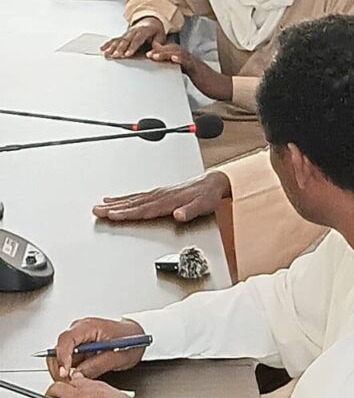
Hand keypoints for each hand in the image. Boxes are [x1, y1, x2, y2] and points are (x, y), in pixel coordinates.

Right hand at [46, 317, 146, 380]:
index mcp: (90, 326)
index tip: (65, 372)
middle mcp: (80, 330)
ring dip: (64, 371)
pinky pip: (67, 360)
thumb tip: (78, 374)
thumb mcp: (118, 355)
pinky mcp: (77, 347)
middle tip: (68, 382)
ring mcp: (77, 338)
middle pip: (57, 349)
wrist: (136, 336)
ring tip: (75, 380)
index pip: (66, 339)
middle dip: (60, 368)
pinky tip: (80, 375)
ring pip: (59, 357)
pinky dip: (69, 370)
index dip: (62, 357)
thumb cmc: (131, 339)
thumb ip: (97, 365)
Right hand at [93, 171, 231, 223]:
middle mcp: (161, 196)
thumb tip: (178, 215)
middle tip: (96, 211)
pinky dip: (124, 198)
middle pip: (133, 204)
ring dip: (115, 203)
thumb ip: (189, 211)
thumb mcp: (203, 205)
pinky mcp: (158, 193)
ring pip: (132, 199)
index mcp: (169, 201)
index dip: (127, 213)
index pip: (144, 209)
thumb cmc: (208, 195)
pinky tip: (114, 200)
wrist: (213, 183)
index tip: (112, 215)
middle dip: (114, 208)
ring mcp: (158, 193)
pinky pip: (137, 196)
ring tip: (99, 206)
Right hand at [101, 18, 164, 58]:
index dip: (132, 47)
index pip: (137, 40)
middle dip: (120, 49)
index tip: (128, 54)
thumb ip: (158, 43)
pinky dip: (108, 44)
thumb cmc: (156, 30)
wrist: (150, 21)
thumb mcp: (161, 36)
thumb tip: (156, 50)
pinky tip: (102, 49)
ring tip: (107, 54)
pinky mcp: (123, 35)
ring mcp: (127, 33)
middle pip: (126, 40)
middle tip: (116, 56)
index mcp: (144, 31)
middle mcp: (134, 31)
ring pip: (118, 40)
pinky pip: (114, 39)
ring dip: (112, 47)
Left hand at [145, 43, 232, 100]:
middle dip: (159, 50)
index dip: (160, 50)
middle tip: (147, 54)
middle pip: (173, 49)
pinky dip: (180, 59)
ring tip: (154, 55)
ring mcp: (195, 63)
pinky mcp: (199, 69)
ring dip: (165, 53)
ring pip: (178, 53)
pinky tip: (173, 59)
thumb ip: (182, 69)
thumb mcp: (192, 75)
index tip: (148, 53)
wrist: (222, 87)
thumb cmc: (208, 82)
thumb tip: (171, 69)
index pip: (172, 51)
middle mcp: (190, 59)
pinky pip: (189, 62)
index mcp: (187, 60)